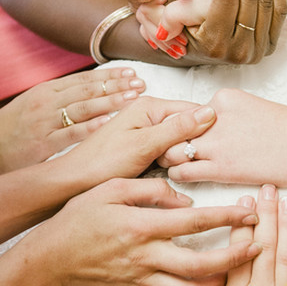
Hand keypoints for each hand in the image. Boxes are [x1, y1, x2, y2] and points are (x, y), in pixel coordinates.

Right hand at [0, 68, 145, 174]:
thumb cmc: (10, 129)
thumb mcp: (33, 104)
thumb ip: (59, 98)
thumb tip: (88, 93)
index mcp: (47, 90)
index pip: (84, 79)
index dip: (109, 75)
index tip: (131, 73)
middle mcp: (47, 101)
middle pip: (88, 89)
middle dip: (117, 85)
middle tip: (140, 84)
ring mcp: (45, 121)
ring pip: (83, 107)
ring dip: (110, 101)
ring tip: (132, 98)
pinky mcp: (43, 142)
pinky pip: (71, 132)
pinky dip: (91, 126)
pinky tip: (109, 122)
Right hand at [37, 177, 261, 285]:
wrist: (52, 255)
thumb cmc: (81, 216)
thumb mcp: (112, 188)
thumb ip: (151, 188)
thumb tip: (184, 198)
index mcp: (142, 226)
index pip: (194, 221)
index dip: (227, 218)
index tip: (250, 213)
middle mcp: (145, 256)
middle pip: (199, 263)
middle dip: (234, 257)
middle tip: (257, 247)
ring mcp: (141, 280)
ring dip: (218, 284)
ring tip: (238, 272)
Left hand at [65, 94, 220, 189]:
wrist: (76, 180)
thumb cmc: (104, 162)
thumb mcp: (145, 145)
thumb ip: (178, 128)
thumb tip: (210, 112)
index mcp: (150, 105)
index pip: (194, 110)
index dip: (206, 129)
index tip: (209, 147)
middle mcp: (148, 112)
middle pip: (187, 124)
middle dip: (190, 142)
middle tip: (179, 159)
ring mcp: (145, 129)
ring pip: (178, 139)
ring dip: (180, 153)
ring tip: (166, 164)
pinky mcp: (142, 145)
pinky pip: (167, 149)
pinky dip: (170, 159)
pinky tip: (163, 168)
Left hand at [158, 88, 286, 186]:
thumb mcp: (254, 109)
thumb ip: (229, 116)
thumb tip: (213, 129)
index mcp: (222, 99)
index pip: (186, 113)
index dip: (181, 129)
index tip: (182, 140)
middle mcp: (213, 116)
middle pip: (173, 129)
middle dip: (167, 142)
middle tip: (166, 154)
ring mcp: (216, 141)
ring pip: (171, 150)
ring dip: (168, 160)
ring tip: (171, 167)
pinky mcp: (221, 166)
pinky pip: (182, 171)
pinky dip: (177, 176)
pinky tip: (183, 180)